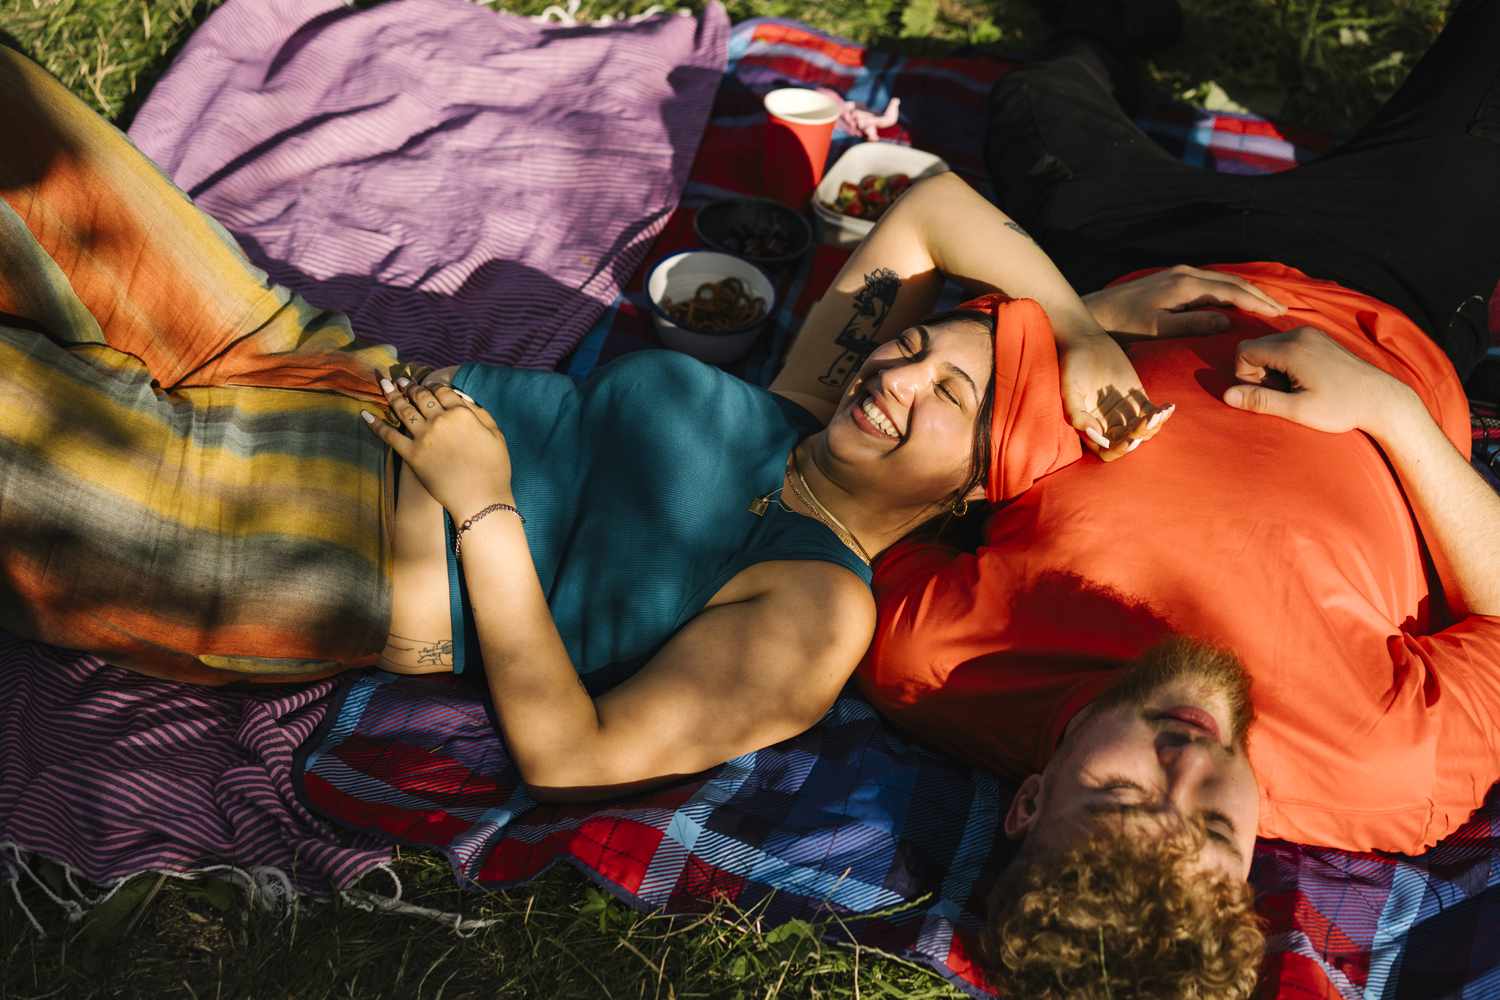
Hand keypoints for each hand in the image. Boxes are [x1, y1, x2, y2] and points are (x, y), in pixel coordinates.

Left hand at [362, 372, 512, 516]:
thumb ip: (480, 414)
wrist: (480, 498)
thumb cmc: (494, 468)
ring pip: (404, 410)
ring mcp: (423, 437)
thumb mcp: (496, 435)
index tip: (427, 384)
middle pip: (420, 397)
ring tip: (386, 386)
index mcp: (462, 413)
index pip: (442, 392)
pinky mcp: (412, 455)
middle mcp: (440, 420)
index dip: (433, 385)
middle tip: (402, 381)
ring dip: (393, 396)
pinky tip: (365, 414)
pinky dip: (376, 424)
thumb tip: (463, 400)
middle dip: (410, 386)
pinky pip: (390, 436)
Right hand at [1058, 331, 1175, 460]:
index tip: (1129, 440)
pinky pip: (1153, 413)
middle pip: (1128, 443)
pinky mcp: (1138, 399)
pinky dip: (1162, 414)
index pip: (1107, 451)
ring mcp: (1125, 412)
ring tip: (1159, 413)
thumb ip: (1076, 413)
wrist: (1085, 341)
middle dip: (1139, 436)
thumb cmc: (1072, 365)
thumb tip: (1094, 434)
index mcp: (1090, 427)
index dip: (1118, 450)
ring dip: (1153, 426)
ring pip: (1143, 431)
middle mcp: (1108, 424)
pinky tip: (1167, 407)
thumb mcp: (1069, 388)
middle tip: (1147, 420)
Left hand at [1083, 265, 1286, 337]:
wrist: (1095, 311)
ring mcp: (1179, 274)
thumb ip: (1193, 324)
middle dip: (1259, 294)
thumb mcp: (1158, 329)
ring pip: (1223, 279)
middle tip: (1283, 308)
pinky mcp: (1172, 278)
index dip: (1257, 303)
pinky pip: (1211, 282)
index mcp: (1186, 285)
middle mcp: (1186, 273)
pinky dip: (1230, 289)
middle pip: (1233, 282)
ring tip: (1267, 304)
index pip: (1232, 292)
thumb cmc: (1124, 325)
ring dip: (1246, 291)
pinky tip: (1237, 299)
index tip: (1278, 314)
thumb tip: (1228, 322)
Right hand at [1222, 326, 1413, 435]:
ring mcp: (1312, 334)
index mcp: (1292, 349)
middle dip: (1259, 372)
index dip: (1245, 375)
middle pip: (1256, 347)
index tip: (1267, 393)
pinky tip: (1305, 381)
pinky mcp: (1320, 338)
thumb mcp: (1298, 410)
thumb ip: (1260, 401)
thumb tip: (1226, 396)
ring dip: (1273, 368)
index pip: (1244, 351)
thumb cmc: (1342, 408)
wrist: (1382, 399)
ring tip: (1296, 389)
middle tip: (1282, 394)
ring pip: (1271, 346)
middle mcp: (1300, 334)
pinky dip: (1286, 362)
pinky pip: (1288, 345)